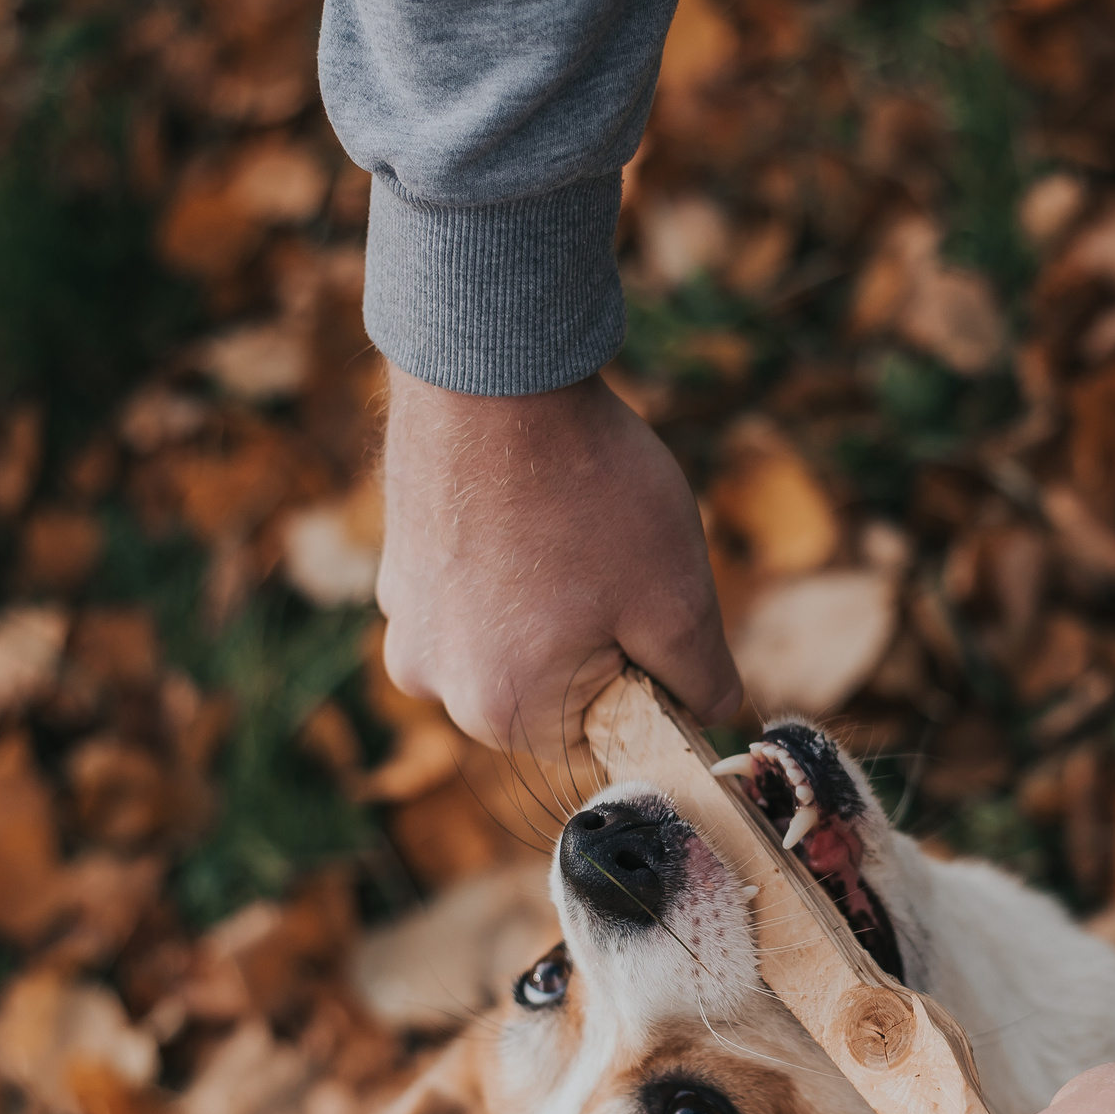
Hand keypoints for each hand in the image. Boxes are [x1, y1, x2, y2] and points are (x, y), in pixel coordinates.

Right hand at [376, 367, 741, 755]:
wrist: (495, 372)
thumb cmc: (591, 493)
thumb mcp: (679, 601)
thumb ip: (703, 679)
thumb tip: (718, 713)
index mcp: (500, 712)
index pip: (599, 741)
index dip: (643, 684)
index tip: (651, 617)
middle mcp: (432, 682)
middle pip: (547, 695)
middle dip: (595, 642)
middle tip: (618, 564)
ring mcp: (404, 621)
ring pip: (510, 641)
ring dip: (552, 603)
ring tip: (575, 527)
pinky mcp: (396, 567)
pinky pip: (473, 595)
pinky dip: (509, 566)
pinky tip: (534, 509)